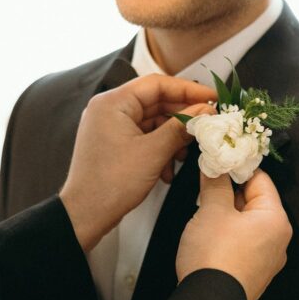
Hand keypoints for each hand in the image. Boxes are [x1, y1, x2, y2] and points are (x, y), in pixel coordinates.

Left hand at [59, 74, 214, 250]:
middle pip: (155, 102)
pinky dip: (159, 148)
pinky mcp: (114, 144)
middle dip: (182, 117)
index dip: (188, 90)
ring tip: (185, 154)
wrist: (85, 215)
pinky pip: (143, 136)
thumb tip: (205, 111)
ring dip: (172, 137)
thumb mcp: (153, 153)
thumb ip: (181, 127)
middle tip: (207, 124)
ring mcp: (110, 127)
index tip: (212, 98)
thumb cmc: (112, 183)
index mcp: (113, 103)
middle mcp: (109, 109)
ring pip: (152, 121)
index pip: (157, 84)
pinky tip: (169, 169)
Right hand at [176, 170, 291, 299]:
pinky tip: (209, 238)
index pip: (260, 180)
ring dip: (226, 215)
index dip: (237, 169)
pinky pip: (242, 244)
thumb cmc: (214, 255)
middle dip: (229, 194)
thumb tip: (216, 166)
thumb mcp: (212, 210)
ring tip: (204, 215)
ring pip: (246, 224)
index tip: (217, 163)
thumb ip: (216, 184)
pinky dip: (227, 236)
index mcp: (275, 219)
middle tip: (205, 189)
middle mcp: (278, 239)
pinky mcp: (253, 273)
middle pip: (254, 202)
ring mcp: (267, 259)